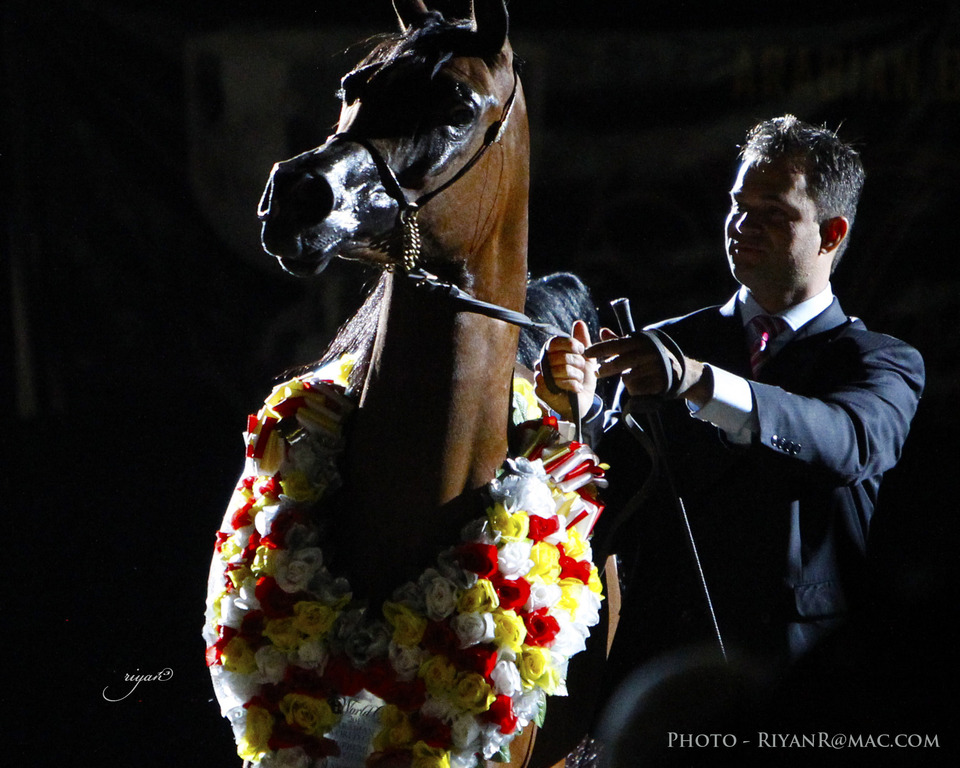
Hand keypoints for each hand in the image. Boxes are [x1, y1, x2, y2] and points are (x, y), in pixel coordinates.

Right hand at [534, 320, 600, 419]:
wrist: (582, 403)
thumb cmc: (582, 379)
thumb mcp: (587, 358)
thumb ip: (583, 340)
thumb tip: (579, 322)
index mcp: (550, 353)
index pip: (554, 342)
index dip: (569, 344)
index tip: (581, 349)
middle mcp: (542, 363)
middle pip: (559, 356)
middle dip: (577, 363)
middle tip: (582, 370)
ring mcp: (539, 376)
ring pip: (559, 369)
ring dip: (576, 376)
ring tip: (579, 381)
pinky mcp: (539, 390)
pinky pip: (556, 383)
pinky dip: (572, 385)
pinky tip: (576, 388)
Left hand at [587, 333, 707, 402]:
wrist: (683, 373)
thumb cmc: (654, 358)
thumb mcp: (639, 346)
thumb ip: (620, 341)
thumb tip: (602, 331)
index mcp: (643, 341)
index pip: (617, 344)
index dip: (601, 349)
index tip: (586, 353)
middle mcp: (650, 352)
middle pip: (620, 362)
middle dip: (606, 369)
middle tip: (597, 373)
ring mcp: (656, 367)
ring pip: (628, 378)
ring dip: (626, 381)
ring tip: (635, 378)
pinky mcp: (660, 382)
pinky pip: (637, 389)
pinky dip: (636, 391)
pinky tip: (643, 386)